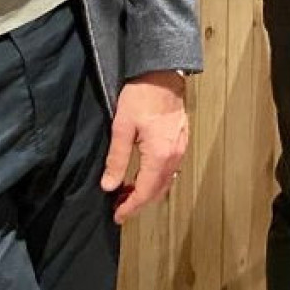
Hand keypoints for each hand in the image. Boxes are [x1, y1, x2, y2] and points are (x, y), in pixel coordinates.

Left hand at [101, 70, 188, 224]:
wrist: (162, 73)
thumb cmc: (141, 96)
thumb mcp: (122, 127)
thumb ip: (117, 159)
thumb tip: (108, 186)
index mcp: (159, 155)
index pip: (146, 192)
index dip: (131, 207)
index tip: (117, 216)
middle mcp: (174, 155)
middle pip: (158, 191)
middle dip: (139, 202)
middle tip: (119, 207)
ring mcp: (180, 148)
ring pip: (166, 181)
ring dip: (148, 191)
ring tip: (127, 192)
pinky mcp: (181, 140)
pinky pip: (170, 169)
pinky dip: (156, 179)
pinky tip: (142, 175)